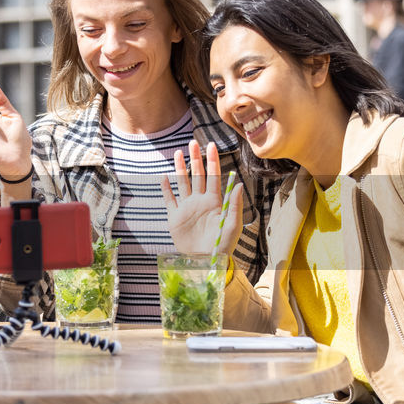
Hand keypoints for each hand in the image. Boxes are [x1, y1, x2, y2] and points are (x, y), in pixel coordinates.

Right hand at [161, 140, 244, 255]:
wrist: (205, 261)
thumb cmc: (222, 245)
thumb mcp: (232, 225)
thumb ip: (235, 204)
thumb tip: (239, 183)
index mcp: (214, 202)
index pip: (213, 176)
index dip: (212, 161)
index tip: (211, 146)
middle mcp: (200, 201)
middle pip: (197, 175)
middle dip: (195, 159)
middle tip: (193, 142)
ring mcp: (187, 208)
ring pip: (183, 183)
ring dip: (181, 169)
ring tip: (178, 153)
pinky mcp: (175, 217)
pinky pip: (169, 200)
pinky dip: (166, 189)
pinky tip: (164, 177)